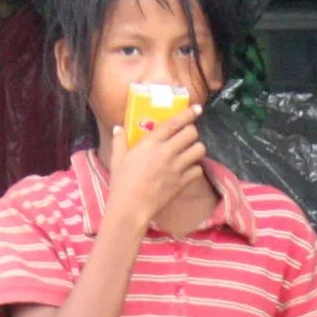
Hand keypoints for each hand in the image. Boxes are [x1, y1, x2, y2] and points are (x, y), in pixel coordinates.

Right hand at [103, 110, 206, 232]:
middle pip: (191, 133)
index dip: (188, 113)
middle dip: (191, 132)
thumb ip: (119, 141)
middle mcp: (166, 152)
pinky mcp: (182, 182)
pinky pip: (198, 170)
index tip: (197, 108)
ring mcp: (176, 168)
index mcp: (151, 143)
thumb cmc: (121, 183)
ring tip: (189, 151)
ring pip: (199, 150)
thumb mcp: (117, 159)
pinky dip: (195, 168)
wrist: (131, 208)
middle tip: (186, 136)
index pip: (174, 122)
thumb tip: (118, 128)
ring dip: (196, 149)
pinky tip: (188, 169)